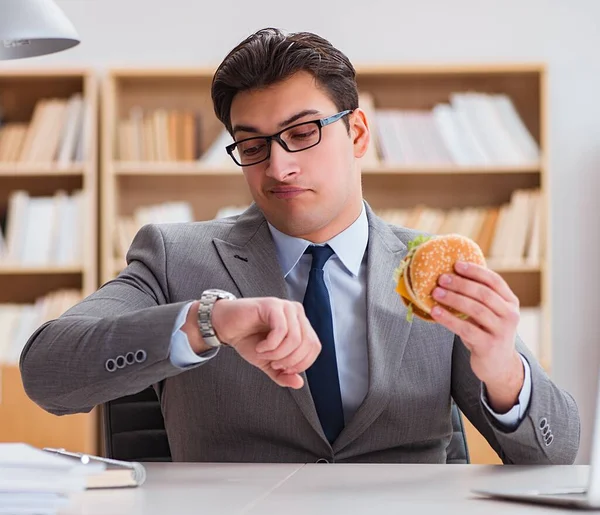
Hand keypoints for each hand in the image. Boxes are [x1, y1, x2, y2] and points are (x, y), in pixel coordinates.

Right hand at [209, 297, 320, 388]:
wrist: (226, 326)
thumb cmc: (248, 340)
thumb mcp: (268, 362)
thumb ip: (283, 374)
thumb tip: (299, 383)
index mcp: (301, 324)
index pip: (314, 346)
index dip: (301, 363)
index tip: (282, 368)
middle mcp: (297, 313)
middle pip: (307, 343)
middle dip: (289, 360)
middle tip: (272, 363)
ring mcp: (285, 307)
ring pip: (295, 339)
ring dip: (277, 354)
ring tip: (263, 354)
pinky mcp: (272, 305)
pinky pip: (281, 330)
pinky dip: (270, 345)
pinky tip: (260, 347)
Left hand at [429, 261, 523, 412]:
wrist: (499, 366)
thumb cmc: (487, 333)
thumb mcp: (489, 314)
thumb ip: (478, 298)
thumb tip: (450, 275)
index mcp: (510, 302)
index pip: (494, 281)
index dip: (475, 271)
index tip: (456, 264)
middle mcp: (510, 315)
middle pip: (484, 294)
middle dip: (460, 284)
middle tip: (441, 278)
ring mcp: (501, 331)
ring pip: (475, 310)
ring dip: (453, 299)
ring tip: (435, 293)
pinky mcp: (489, 345)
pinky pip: (466, 329)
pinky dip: (449, 319)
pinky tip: (435, 312)